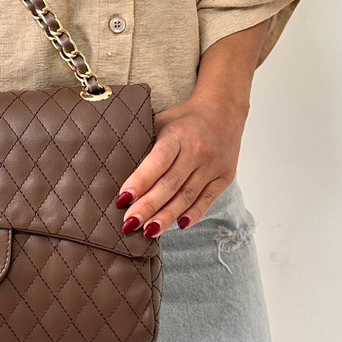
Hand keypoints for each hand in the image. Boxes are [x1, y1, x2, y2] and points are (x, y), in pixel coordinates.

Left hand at [115, 91, 248, 236]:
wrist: (223, 110)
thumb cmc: (181, 120)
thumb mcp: (160, 123)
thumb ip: (143, 144)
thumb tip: (116, 170)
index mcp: (177, 135)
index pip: (157, 162)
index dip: (139, 181)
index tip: (122, 199)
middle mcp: (198, 150)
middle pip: (170, 184)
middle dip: (148, 206)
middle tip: (129, 223)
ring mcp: (213, 165)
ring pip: (188, 196)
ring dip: (167, 216)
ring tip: (149, 231)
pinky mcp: (225, 176)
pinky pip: (207, 200)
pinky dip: (193, 215)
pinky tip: (177, 226)